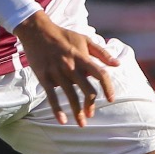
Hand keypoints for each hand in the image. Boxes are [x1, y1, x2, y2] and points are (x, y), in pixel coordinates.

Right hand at [13, 11, 119, 125]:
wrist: (37, 30)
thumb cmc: (63, 36)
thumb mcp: (84, 39)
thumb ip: (101, 53)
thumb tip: (117, 65)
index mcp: (82, 57)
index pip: (100, 74)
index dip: (108, 87)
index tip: (111, 99)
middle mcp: (71, 66)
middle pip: (86, 89)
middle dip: (90, 105)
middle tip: (91, 115)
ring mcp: (57, 72)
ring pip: (70, 96)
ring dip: (76, 112)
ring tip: (82, 123)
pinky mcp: (44, 77)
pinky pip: (51, 96)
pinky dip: (57, 110)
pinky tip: (62, 120)